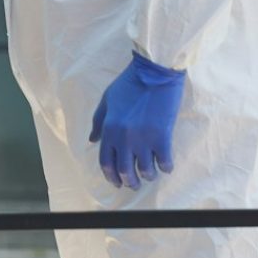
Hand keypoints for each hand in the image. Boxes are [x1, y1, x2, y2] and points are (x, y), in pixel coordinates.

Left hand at [89, 52, 185, 189]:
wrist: (154, 74)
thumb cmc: (129, 84)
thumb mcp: (107, 99)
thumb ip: (99, 121)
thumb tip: (92, 140)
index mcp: (109, 128)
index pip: (105, 161)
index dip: (110, 175)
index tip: (116, 181)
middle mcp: (124, 138)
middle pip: (124, 171)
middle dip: (129, 181)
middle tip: (133, 183)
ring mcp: (144, 139)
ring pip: (145, 170)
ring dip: (147, 175)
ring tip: (149, 174)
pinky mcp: (163, 138)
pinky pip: (164, 163)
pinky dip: (165, 167)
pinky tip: (165, 165)